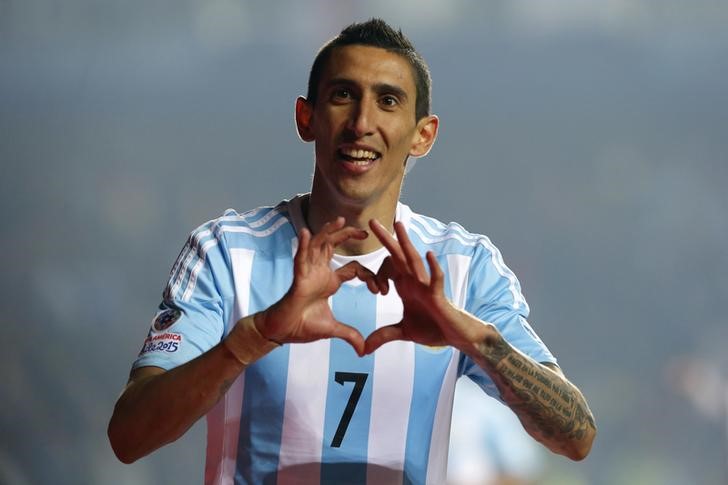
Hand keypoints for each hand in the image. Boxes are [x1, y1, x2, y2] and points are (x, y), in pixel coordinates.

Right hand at [255, 217, 379, 355]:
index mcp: (330, 281)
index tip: (380, 290)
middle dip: (348, 236)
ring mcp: (308, 274)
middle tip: (364, 230)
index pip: (353, 269)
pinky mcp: (297, 280)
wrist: (283, 332)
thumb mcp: (332, 329)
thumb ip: (349, 335)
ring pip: (318, 247)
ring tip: (339, 221)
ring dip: (328, 233)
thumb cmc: (302, 326)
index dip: (369, 276)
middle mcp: (319, 273)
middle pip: (334, 247)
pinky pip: (300, 259)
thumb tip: (363, 350)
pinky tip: (306, 233)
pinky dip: (303, 246)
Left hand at [364, 219, 493, 354]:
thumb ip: (383, 336)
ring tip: (398, 224)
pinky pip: (437, 279)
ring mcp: (427, 286)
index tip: (374, 288)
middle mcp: (415, 281)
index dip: (376, 274)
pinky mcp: (439, 295)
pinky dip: (433, 268)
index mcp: (405, 286)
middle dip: (385, 238)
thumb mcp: (403, 332)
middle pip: (397, 255)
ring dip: (406, 242)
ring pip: (415, 260)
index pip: (387, 269)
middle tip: (371, 220)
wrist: (455, 336)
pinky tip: (429, 255)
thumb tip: (363, 349)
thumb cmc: (432, 329)